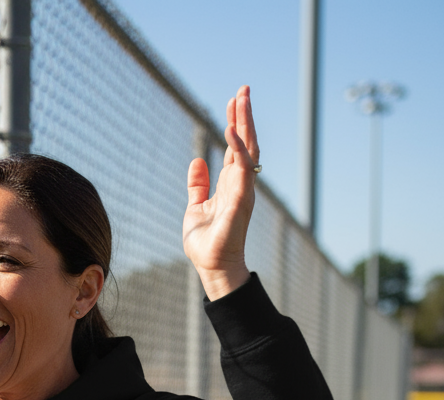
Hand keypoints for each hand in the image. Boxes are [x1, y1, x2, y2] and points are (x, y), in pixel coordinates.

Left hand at [183, 85, 259, 300]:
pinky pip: (243, 168)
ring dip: (245, 123)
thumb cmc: (205, 242)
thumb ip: (198, 185)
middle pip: (246, 142)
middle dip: (244, 115)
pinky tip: (230, 129)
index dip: (235, 124)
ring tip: (241, 98)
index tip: (233, 102)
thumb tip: (197, 162)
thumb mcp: (195, 207)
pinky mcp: (241, 199)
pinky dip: (238, 148)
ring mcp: (243, 190)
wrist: (211, 266)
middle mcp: (241, 183)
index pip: (236, 148)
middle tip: (243, 89)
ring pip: (248, 148)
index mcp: (231, 184)